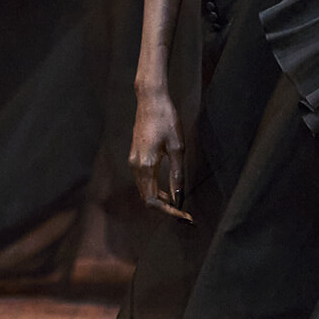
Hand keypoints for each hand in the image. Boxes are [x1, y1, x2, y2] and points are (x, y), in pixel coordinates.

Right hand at [129, 87, 190, 220]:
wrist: (151, 101)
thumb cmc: (166, 120)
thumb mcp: (178, 148)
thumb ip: (177, 174)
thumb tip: (178, 196)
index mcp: (146, 166)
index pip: (154, 201)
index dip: (170, 212)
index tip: (185, 217)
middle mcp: (135, 166)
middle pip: (147, 199)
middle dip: (166, 209)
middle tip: (185, 215)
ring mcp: (133, 162)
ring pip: (144, 191)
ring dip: (160, 200)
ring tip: (179, 204)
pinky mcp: (135, 157)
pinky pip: (143, 181)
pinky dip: (155, 190)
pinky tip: (168, 190)